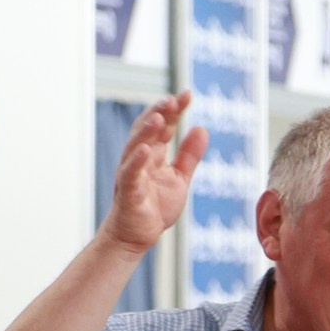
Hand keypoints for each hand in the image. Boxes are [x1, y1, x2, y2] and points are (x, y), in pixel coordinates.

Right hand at [103, 91, 207, 251]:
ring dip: (146, 131)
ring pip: (135, 146)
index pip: (164, 126)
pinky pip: (130, 173)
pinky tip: (145, 150)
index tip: (187, 94)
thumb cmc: (154, 206)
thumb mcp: (179, 178)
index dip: (175, 110)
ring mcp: (131, 173)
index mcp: (153, 153)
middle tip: (173, 99)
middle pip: (148, 129)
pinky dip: (136, 161)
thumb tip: (202, 128)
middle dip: (159, 112)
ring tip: (159, 116)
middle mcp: (139, 158)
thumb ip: (189, 155)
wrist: (136, 236)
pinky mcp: (127, 191)